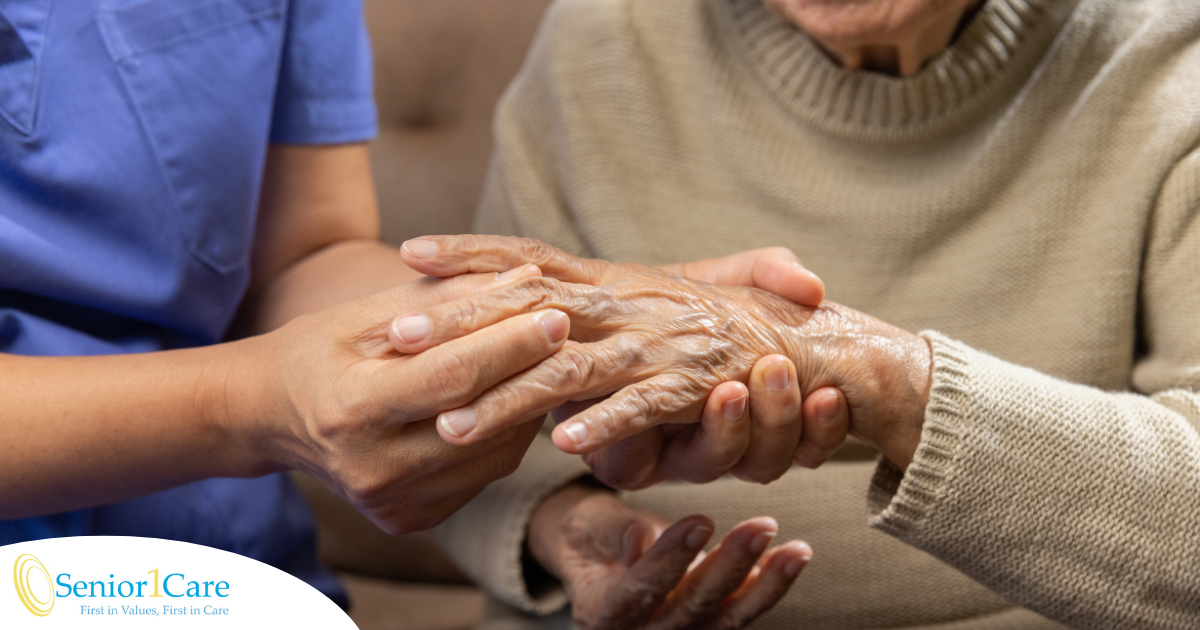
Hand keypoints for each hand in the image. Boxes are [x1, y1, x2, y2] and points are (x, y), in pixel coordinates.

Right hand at [225, 264, 570, 533]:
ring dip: (527, 405)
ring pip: (493, 454)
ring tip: (544, 360)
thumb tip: (527, 279)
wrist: (271, 417)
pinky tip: (513, 399)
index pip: (451, 377)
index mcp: (351, 410)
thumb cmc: (319, 351)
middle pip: (480, 419)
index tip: (555, 311)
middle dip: (532, 371)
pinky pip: (482, 475)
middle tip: (569, 330)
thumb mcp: (369, 314)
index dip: (510, 344)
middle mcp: (372, 469)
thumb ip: (448, 299)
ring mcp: (392, 502)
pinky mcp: (410, 519)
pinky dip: (506, 435)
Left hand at [399, 235, 931, 470]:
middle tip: (397, 335)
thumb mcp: (648, 302)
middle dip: (462, 322)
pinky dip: (610, 424)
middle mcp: (629, 305)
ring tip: (453, 421)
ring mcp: (660, 343)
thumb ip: (594, 299)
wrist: (812, 344)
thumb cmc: (720, 326)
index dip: (473, 254)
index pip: (531, 260)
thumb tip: (525, 296)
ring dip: (511, 396)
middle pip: (530, 310)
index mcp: (613, 282)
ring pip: (572, 368)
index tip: (411, 251)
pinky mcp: (697, 385)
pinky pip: (646, 406)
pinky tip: (566, 444)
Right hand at [527, 484, 811, 629]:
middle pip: (690, 608)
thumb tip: (642, 538)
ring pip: (725, 617)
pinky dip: (767, 587)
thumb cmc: (590, 537)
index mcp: (601, 612)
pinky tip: (791, 559)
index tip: (701, 520)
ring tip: (796, 550)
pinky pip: (739, 612)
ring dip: (765, 584)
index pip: (639, 590)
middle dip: (730, 567)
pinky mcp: (705, 628)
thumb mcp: (586, 526)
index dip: (670, 559)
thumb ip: (613, 533)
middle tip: (762, 526)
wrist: (599, 561)